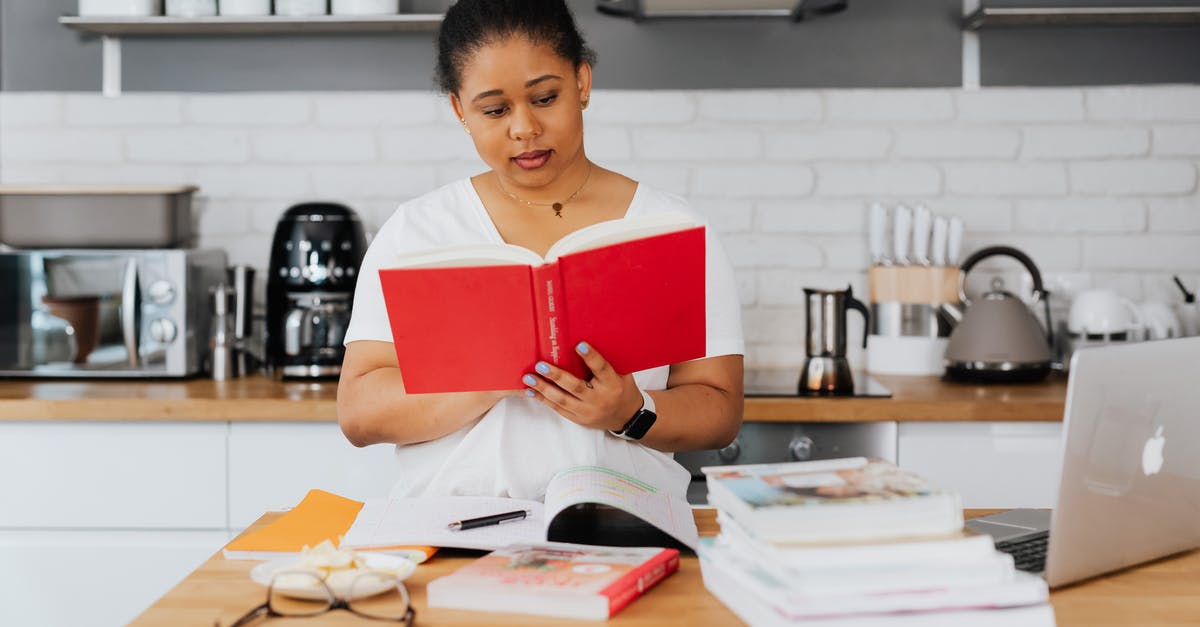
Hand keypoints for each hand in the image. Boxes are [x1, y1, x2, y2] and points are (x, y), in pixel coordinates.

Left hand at [521, 342, 644, 431]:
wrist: (626, 417)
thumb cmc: (621, 388)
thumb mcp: (622, 374)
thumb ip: (608, 360)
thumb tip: (590, 336)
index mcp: (612, 384)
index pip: (601, 369)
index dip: (591, 357)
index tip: (579, 345)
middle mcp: (599, 399)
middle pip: (576, 387)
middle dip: (557, 376)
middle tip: (541, 365)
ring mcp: (588, 411)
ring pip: (563, 400)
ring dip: (543, 388)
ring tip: (529, 378)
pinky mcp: (578, 419)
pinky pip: (558, 409)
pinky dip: (543, 399)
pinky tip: (531, 391)